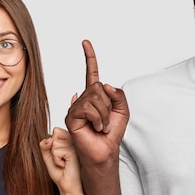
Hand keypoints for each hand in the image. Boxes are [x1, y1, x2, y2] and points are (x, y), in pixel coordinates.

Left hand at [40, 127, 82, 194]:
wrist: (67, 187)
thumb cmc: (61, 173)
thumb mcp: (48, 157)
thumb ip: (45, 146)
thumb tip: (49, 139)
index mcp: (70, 139)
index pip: (56, 130)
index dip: (52, 144)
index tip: (59, 154)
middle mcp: (74, 140)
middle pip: (55, 135)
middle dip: (53, 149)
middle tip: (61, 159)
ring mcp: (75, 145)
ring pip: (54, 143)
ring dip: (55, 156)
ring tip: (63, 162)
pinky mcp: (74, 152)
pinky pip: (56, 151)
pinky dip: (57, 161)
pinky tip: (65, 165)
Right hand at [64, 40, 128, 166]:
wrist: (105, 152)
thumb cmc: (112, 133)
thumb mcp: (123, 111)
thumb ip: (118, 95)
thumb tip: (105, 85)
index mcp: (95, 95)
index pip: (91, 72)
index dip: (89, 57)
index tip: (85, 42)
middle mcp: (83, 98)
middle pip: (99, 87)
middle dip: (108, 105)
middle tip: (106, 121)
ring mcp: (76, 107)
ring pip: (95, 97)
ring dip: (104, 114)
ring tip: (101, 126)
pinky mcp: (71, 116)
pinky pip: (88, 108)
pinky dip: (97, 119)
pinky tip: (95, 128)